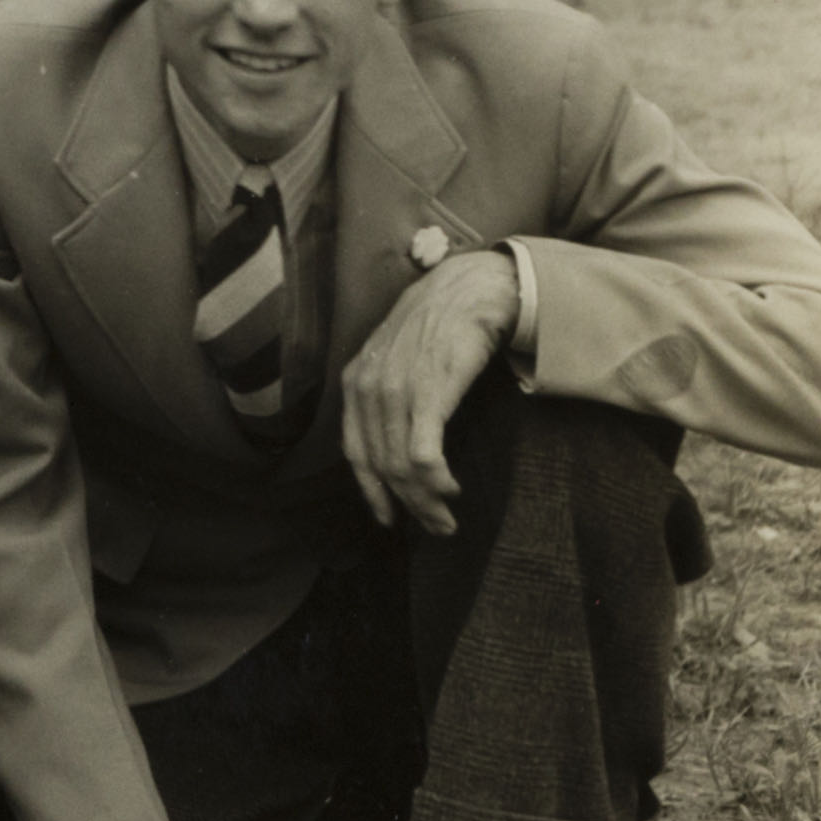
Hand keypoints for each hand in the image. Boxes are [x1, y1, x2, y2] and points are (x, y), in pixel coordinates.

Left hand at [336, 247, 525, 534]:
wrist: (466, 293)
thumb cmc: (437, 329)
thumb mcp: (396, 361)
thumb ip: (387, 398)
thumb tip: (396, 445)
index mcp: (354, 383)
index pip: (354, 452)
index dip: (371, 491)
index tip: (388, 518)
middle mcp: (367, 389)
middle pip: (381, 465)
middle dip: (407, 504)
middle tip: (435, 527)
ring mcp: (394, 391)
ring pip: (401, 466)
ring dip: (425, 500)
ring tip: (447, 519)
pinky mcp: (427, 394)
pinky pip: (423, 454)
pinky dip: (435, 480)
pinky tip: (450, 488)